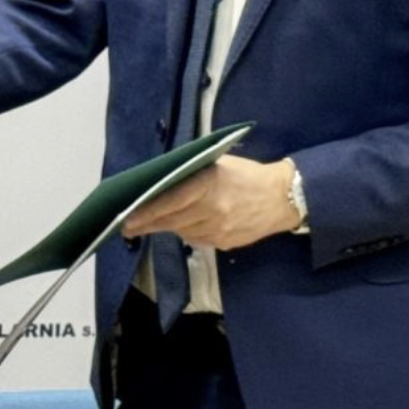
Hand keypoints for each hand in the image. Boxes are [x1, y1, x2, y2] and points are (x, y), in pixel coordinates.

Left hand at [121, 156, 301, 249]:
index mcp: (210, 185)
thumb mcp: (218, 164)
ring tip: (147, 224)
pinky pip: (196, 239)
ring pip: (181, 232)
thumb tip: (161, 181)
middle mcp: (213, 210)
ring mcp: (219, 230)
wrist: (282, 198)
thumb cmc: (247, 175)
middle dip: (147, 224)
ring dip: (165, 227)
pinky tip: (181, 225)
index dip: (147, 212)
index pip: (171, 201)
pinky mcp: (224, 244)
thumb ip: (191, 173)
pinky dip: (185, 232)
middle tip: (127, 226)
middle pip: (172, 220)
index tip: (127, 219)